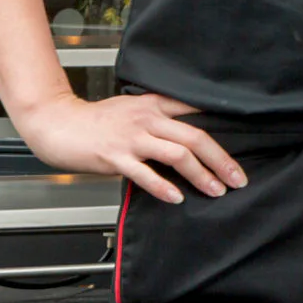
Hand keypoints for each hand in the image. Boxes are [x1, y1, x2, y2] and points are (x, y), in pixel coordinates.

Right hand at [17, 91, 244, 204]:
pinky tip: (176, 198)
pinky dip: (163, 187)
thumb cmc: (95, 120)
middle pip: (195, 138)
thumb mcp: (131, 108)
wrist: (59, 124)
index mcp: (154, 105)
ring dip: (201, 175)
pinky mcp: (115, 156)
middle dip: (220, 160)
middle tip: (237, 178)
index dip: (223, 125)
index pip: (195, 110)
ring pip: (177, 155)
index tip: (243, 141)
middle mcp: (147, 119)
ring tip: (216, 190)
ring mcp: (131, 138)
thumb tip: (185, 136)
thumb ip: (157, 117)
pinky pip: (145, 173)